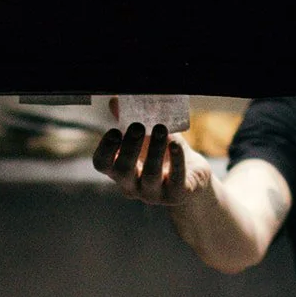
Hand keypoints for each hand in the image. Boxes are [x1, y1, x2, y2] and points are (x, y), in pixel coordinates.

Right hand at [91, 100, 213, 206]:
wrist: (192, 175)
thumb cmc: (164, 154)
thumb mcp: (147, 135)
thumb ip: (131, 119)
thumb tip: (116, 100)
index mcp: (120, 170)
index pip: (102, 164)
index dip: (105, 148)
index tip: (116, 130)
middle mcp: (133, 185)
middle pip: (123, 171)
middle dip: (130, 147)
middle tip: (138, 126)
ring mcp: (154, 194)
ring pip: (150, 176)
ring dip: (154, 151)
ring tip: (160, 129)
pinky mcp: (176, 195)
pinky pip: (175, 181)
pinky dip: (176, 162)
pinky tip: (175, 145)